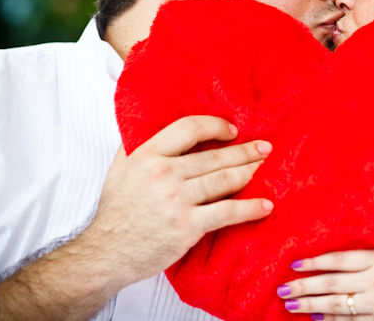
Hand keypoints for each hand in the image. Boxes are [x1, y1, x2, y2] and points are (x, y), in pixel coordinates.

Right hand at [0, 115, 273, 319]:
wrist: (106, 253)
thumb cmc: (116, 211)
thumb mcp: (119, 169)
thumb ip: (135, 144)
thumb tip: (146, 121)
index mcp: (148, 155)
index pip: (189, 128)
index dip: (215, 126)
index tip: (232, 131)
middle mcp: (163, 173)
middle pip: (214, 156)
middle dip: (245, 151)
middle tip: (266, 148)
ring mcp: (177, 200)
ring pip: (224, 180)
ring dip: (251, 173)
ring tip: (267, 168)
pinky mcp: (187, 226)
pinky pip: (227, 212)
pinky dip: (250, 209)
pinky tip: (265, 206)